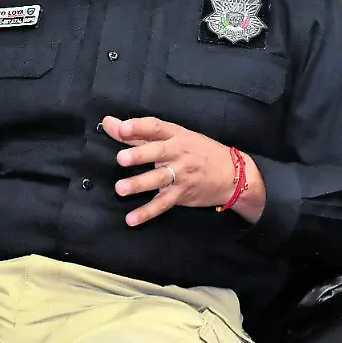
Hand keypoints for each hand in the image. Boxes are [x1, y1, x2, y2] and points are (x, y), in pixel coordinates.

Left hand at [103, 116, 265, 226]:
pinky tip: (131, 219)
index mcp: (176, 135)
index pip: (156, 127)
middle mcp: (178, 153)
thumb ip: (139, 132)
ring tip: (121, 189)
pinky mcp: (181, 194)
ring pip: (159, 179)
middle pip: (158, 152)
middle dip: (140, 155)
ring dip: (139, 184)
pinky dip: (147, 213)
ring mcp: (181, 175)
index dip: (139, 126)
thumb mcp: (176, 136)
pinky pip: (162, 204)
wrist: (233, 174)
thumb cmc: (199, 151)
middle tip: (121, 158)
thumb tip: (108, 123)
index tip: (122, 127)